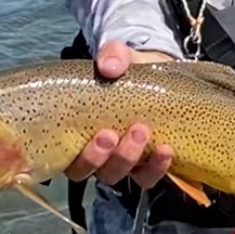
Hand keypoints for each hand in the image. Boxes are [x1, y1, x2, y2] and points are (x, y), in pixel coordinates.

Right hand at [63, 41, 177, 189]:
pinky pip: (147, 177)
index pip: (68, 160)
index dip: (84, 156)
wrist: (160, 77)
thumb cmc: (127, 72)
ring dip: (128, 158)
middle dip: (103, 156)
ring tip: (142, 132)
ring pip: (117, 174)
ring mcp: (120, 162)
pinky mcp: (145, 165)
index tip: (102, 133)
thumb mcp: (119, 58)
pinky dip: (156, 167)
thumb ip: (112, 56)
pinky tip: (166, 150)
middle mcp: (94, 154)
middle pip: (90, 171)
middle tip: (114, 134)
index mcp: (76, 134)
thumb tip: (109, 67)